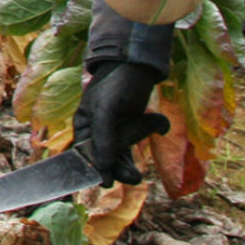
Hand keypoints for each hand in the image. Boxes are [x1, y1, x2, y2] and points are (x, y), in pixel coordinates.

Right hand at [73, 60, 169, 185]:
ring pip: (121, 153)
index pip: (85, 153)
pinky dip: (150, 131)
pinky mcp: (132, 123)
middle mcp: (97, 129)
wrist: (136, 62)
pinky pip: (137, 139)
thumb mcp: (106, 110)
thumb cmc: (115, 83)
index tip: (106, 182)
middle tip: (133, 178)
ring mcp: (115, 127)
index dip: (94, 168)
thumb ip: (103, 139)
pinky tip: (161, 126)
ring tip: (138, 175)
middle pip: (104, 157)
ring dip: (130, 162)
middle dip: (118, 168)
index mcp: (83, 126)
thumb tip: (102, 167)